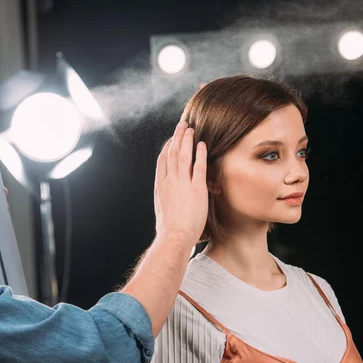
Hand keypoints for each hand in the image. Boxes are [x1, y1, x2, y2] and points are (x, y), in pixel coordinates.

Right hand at [154, 121, 207, 247]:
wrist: (174, 237)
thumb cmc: (170, 231)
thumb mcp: (163, 211)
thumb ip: (167, 200)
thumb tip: (170, 201)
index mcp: (161, 187)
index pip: (163, 161)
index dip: (168, 147)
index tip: (172, 139)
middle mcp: (170, 181)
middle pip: (172, 153)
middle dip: (177, 137)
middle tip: (182, 125)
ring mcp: (182, 184)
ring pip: (183, 155)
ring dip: (186, 140)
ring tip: (190, 129)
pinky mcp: (196, 189)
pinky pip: (198, 166)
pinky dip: (199, 153)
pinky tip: (201, 144)